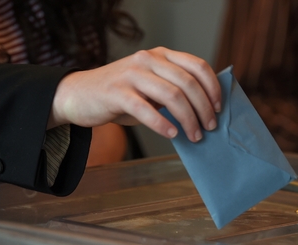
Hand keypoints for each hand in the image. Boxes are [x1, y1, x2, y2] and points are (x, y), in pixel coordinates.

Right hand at [49, 47, 220, 141]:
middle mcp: (148, 59)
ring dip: (188, 119)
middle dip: (203, 108)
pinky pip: (145, 109)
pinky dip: (162, 124)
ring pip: (171, 95)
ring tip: (194, 136)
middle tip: (209, 128)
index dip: (212, 87)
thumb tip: (205, 110)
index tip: (218, 108)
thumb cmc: (121, 96)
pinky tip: (172, 134)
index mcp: (160, 55)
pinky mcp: (116, 92)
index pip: (197, 65)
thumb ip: (173, 90)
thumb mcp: (151, 86)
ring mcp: (131, 74)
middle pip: (188, 82)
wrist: (79, 95)